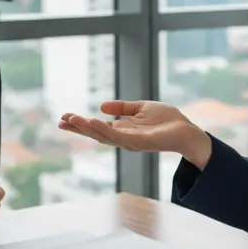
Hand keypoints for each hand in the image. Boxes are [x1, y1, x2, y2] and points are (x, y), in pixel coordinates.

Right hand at [58, 100, 212, 167]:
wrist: (186, 130)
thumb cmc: (167, 120)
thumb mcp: (141, 108)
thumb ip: (122, 108)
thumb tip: (101, 106)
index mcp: (122, 130)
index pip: (96, 127)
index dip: (80, 123)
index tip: (64, 118)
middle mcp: (123, 138)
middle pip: (95, 133)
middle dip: (78, 128)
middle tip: (61, 121)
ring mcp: (129, 142)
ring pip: (103, 136)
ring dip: (87, 128)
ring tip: (72, 119)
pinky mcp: (138, 142)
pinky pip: (118, 136)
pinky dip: (104, 129)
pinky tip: (93, 120)